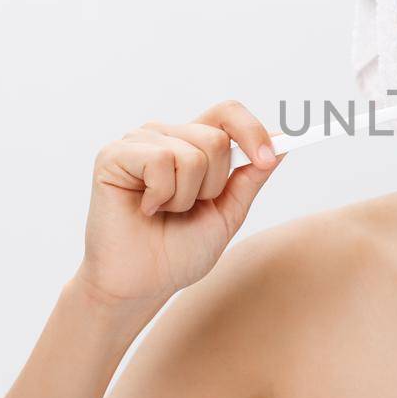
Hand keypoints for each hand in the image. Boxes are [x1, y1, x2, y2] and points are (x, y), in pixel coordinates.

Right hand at [70, 99, 284, 313]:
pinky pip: (160, 160)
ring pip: (191, 153)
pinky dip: (162, 195)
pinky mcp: (114, 155)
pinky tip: (145, 208)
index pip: (228, 113)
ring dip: (185, 196)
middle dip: (214, 185)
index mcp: (192, 144)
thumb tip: (282, 144)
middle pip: (216, 137)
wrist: (142, 284)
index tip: (267, 160)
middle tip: (189, 208)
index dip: (252, 131)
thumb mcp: (228, 213)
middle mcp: (165, 135)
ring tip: (164, 211)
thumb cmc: (179, 251)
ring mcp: (138, 142)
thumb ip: (250, 178)